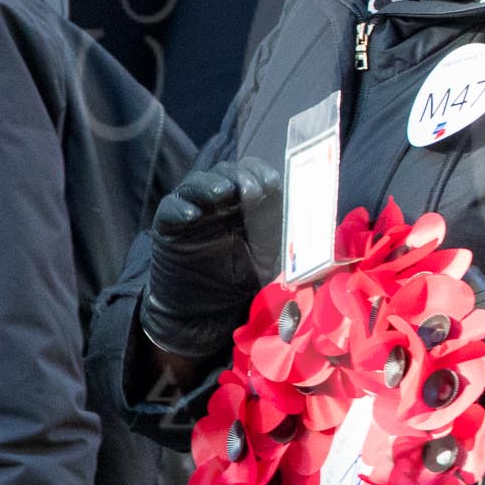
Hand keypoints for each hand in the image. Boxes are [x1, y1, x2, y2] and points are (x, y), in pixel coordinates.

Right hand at [138, 158, 280, 358]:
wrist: (204, 311)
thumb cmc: (240, 280)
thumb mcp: (270, 259)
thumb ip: (286, 240)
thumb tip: (316, 230)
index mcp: (246, 204)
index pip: (254, 175)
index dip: (262, 175)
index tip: (272, 184)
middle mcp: (219, 203)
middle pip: (226, 173)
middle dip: (239, 177)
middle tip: (248, 189)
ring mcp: (193, 212)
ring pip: (197, 184)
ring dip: (209, 184)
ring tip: (221, 192)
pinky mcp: (168, 228)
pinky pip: (169, 209)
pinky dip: (179, 208)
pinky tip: (192, 215)